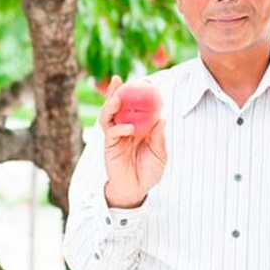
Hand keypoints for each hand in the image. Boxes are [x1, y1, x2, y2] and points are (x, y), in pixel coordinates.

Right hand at [100, 75, 167, 207]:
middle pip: (116, 106)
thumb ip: (159, 137)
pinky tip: (129, 127)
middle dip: (115, 92)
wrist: (136, 190)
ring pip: (108, 116)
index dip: (136, 93)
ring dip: (110, 105)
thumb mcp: (160, 154)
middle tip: (117, 79)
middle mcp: (124, 128)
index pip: (134, 106)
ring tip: (117, 97)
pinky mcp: (109, 147)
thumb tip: (162, 118)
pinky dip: (119, 127)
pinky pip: (111, 133)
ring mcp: (115, 137)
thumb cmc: (148, 171)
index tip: (144, 81)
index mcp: (137, 127)